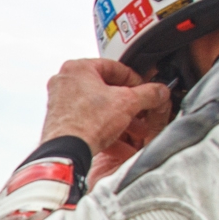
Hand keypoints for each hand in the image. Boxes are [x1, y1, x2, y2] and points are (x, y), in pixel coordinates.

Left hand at [39, 59, 168, 181]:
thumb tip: (159, 91)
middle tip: (140, 111)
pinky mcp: (59, 122)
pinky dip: (104, 130)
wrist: (67, 152)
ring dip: (119, 119)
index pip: (114, 67)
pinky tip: (119, 144)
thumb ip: (148, 94)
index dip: (134, 80)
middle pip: (105, 89)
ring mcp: (59, 102)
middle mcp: (65, 82)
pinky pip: (87, 121)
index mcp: (78, 68)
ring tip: (134, 130)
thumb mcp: (128, 103)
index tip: (143, 89)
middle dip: (127, 104)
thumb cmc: (87, 123)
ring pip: (97, 108)